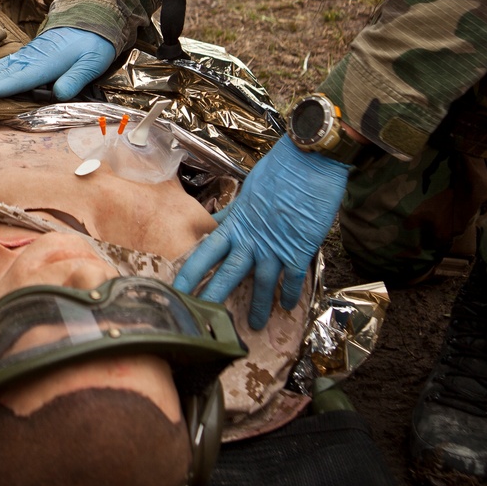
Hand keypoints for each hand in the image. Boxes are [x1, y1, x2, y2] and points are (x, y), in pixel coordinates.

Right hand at [0, 27, 115, 100]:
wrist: (92, 16)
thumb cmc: (93, 42)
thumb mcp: (92, 61)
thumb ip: (76, 78)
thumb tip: (60, 94)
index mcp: (46, 62)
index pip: (18, 78)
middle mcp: (32, 57)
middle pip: (1, 73)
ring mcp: (27, 54)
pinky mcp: (28, 53)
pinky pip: (4, 65)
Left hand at [174, 135, 348, 329]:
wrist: (309, 160)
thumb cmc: (279, 168)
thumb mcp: (249, 191)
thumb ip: (233, 213)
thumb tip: (216, 223)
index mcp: (236, 223)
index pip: (205, 252)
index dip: (190, 273)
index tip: (177, 290)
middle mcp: (252, 238)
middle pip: (227, 274)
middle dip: (213, 298)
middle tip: (201, 320)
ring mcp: (276, 245)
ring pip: (262, 283)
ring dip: (258, 306)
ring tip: (253, 325)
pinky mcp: (300, 248)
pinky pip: (293, 277)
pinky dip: (290, 293)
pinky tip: (287, 305)